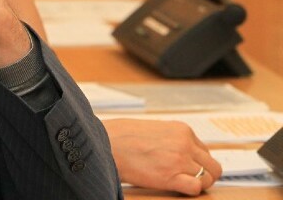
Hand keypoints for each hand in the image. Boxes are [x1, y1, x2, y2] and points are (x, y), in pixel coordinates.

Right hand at [104, 118, 220, 195]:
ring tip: (179, 184)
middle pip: (213, 166)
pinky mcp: (171, 176)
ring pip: (207, 178)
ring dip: (196, 183)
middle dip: (205, 175)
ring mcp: (180, 160)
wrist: (104, 143)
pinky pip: (196, 187)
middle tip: (191, 180)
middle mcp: (185, 144)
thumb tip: (175, 151)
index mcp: (182, 130)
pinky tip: (178, 188)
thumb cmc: (120, 135)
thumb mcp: (152, 128)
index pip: (204, 150)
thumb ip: (170, 138)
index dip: (198, 162)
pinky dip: (192, 190)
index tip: (189, 168)